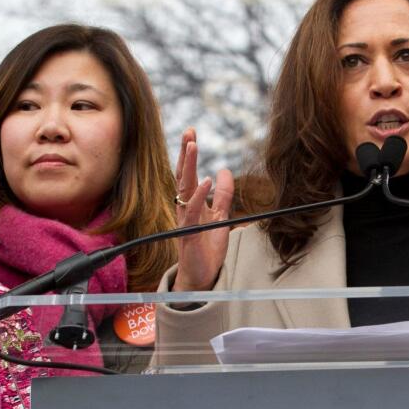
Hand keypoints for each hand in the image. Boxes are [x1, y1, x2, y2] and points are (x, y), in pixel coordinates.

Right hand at [172, 128, 235, 291]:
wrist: (202, 276)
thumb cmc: (207, 248)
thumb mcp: (220, 217)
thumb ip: (223, 196)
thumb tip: (225, 170)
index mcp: (191, 204)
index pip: (188, 175)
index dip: (189, 155)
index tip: (191, 133)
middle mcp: (185, 209)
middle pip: (183, 176)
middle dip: (186, 153)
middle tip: (189, 131)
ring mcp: (185, 220)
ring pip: (184, 189)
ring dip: (189, 166)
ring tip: (193, 145)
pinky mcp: (189, 234)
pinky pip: (192, 211)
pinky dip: (199, 195)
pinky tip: (206, 181)